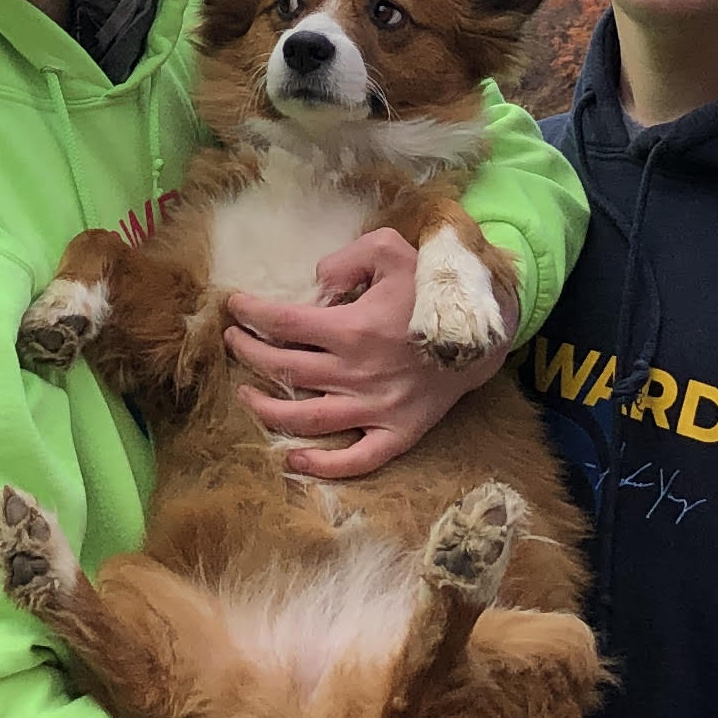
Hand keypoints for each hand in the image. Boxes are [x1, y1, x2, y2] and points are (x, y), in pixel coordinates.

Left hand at [229, 230, 492, 478]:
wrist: (482, 334)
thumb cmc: (432, 290)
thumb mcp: (394, 251)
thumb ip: (350, 257)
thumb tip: (316, 281)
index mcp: (354, 329)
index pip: (284, 324)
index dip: (251, 314)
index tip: (234, 306)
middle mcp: (358, 373)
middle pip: (284, 369)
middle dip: (249, 353)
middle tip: (234, 340)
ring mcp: (376, 409)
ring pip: (307, 418)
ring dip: (266, 408)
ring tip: (244, 393)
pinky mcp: (396, 434)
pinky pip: (355, 461)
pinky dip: (321, 466)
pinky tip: (291, 460)